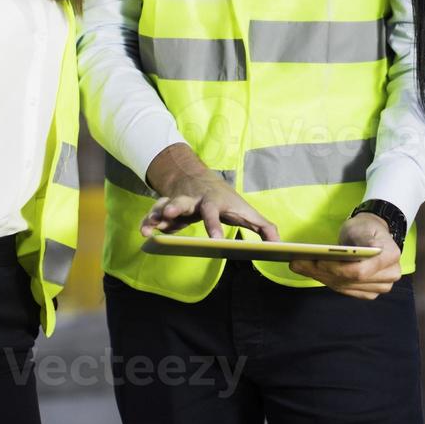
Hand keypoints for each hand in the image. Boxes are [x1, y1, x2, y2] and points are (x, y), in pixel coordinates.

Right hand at [141, 144, 279, 240]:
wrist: (200, 179)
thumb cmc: (227, 201)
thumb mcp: (246, 211)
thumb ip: (263, 227)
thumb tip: (279, 244)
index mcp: (214, 202)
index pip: (214, 213)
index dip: (214, 226)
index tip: (215, 240)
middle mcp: (194, 200)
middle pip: (184, 202)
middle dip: (175, 208)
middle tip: (168, 215)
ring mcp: (179, 202)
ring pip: (165, 205)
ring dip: (156, 214)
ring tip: (148, 227)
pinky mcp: (167, 208)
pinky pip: (155, 213)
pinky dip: (149, 221)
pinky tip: (145, 232)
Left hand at [288, 213, 401, 300]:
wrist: (373, 234)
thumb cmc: (364, 228)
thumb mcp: (357, 227)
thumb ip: (345, 243)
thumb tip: (321, 257)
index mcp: (390, 256)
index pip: (359, 271)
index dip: (337, 269)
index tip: (317, 261)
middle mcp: (390, 275)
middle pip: (349, 280)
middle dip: (321, 272)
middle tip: (297, 263)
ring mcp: (381, 286)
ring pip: (345, 286)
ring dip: (320, 277)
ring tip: (300, 266)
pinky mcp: (370, 292)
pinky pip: (345, 290)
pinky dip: (327, 281)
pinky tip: (312, 272)